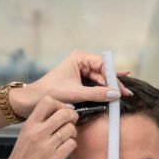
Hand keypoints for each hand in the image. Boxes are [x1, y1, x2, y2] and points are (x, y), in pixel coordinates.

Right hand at [0, 97, 78, 158]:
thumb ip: (39, 123)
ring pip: (71, 128)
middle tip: (71, 122)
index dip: (60, 104)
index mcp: (29, 125)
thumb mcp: (25, 135)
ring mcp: (47, 146)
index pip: (48, 101)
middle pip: (65, 113)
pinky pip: (72, 144)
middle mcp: (38, 133)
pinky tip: (65, 149)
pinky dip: (71, 145)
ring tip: (67, 137)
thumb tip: (59, 112)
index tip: (61, 111)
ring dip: (73, 132)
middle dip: (72, 116)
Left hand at [11, 50, 130, 116]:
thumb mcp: (75, 93)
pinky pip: (95, 84)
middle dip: (113, 83)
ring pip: (100, 79)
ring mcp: (80, 70)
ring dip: (109, 88)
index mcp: (79, 57)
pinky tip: (113, 92)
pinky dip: (102, 90)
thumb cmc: (50, 92)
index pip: (102, 65)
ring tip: (122, 95)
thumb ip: (96, 93)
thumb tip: (115, 95)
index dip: (113, 77)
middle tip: (126, 94)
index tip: (120, 89)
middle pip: (103, 72)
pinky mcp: (79, 79)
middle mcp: (81, 61)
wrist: (33, 100)